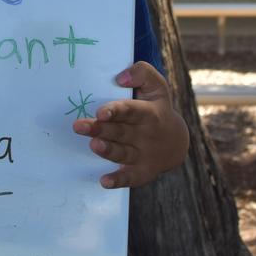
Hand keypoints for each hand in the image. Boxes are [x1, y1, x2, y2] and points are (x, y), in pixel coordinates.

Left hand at [72, 61, 188, 187]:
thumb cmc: (156, 107)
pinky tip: (104, 182)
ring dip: (108, 151)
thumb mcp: (156, 86)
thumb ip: (141, 73)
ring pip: (123, 153)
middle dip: (100, 129)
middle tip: (79, 126)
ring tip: (93, 145)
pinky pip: (131, 178)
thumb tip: (120, 78)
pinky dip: (119, 180)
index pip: (131, 110)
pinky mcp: (142, 171)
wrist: (176, 141)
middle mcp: (146, 134)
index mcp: (149, 113)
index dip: (116, 110)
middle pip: (120, 132)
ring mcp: (144, 154)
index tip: (100, 112)